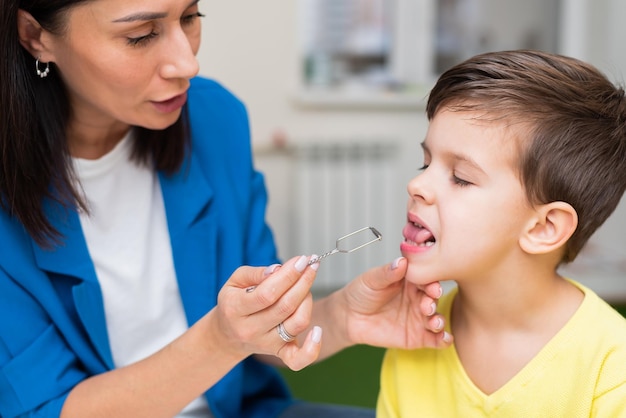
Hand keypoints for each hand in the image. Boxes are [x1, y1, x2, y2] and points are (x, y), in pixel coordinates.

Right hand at [211, 255, 322, 369]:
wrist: (227, 335)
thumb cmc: (234, 302)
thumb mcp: (235, 281)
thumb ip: (255, 273)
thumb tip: (278, 270)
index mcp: (236, 309)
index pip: (267, 293)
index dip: (288, 276)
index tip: (301, 260)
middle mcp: (251, 330)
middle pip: (285, 306)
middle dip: (303, 282)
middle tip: (312, 265)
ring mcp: (266, 344)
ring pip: (297, 323)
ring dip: (308, 300)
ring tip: (306, 284)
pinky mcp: (279, 353)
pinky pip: (298, 359)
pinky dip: (312, 348)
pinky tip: (318, 330)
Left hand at [338, 257, 451, 349]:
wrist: (349, 317)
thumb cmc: (361, 293)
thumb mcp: (372, 280)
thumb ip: (387, 273)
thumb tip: (401, 262)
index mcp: (410, 280)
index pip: (426, 279)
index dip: (430, 283)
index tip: (432, 287)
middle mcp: (419, 298)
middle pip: (433, 298)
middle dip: (434, 302)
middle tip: (427, 306)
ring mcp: (419, 318)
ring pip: (437, 318)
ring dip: (439, 320)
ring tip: (434, 323)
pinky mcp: (418, 337)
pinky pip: (435, 339)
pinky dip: (443, 340)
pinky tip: (444, 339)